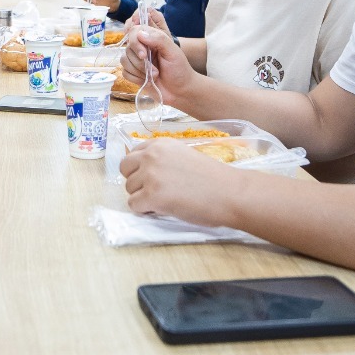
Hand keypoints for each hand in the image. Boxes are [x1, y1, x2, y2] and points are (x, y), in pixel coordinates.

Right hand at [121, 24, 194, 101]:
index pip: (135, 32)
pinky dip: (135, 78)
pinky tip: (146, 81)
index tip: (144, 55)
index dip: (135, 42)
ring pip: (124, 60)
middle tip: (155, 70)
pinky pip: (125, 72)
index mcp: (152, 39)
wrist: (180, 92)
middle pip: (128, 48)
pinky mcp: (134, 73)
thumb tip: (140, 34)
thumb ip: (159, 39)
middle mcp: (143, 48)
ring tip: (154, 76)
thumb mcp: (173, 52)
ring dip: (139, 71)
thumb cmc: (180, 70)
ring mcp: (137, 61)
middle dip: (140, 62)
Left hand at [121, 139, 246, 225]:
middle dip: (136, 181)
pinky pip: (134, 205)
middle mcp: (152, 155)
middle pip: (125, 169)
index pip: (133, 153)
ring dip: (143, 197)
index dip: (140, 168)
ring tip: (165, 200)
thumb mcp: (184, 155)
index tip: (152, 178)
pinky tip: (162, 209)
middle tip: (155, 190)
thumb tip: (144, 171)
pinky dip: (145, 210)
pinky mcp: (152, 195)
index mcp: (160, 144)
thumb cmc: (213, 178)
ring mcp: (150, 175)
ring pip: (129, 189)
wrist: (229, 192)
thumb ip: (163, 158)